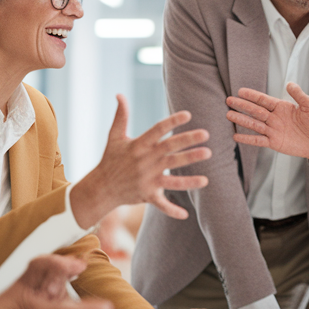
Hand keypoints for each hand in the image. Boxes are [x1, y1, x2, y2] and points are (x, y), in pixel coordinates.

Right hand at [71, 94, 211, 222]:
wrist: (100, 187)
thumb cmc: (110, 159)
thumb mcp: (114, 137)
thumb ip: (121, 116)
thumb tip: (119, 94)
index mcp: (139, 145)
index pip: (158, 130)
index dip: (172, 122)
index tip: (188, 114)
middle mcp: (145, 162)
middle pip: (170, 151)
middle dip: (188, 143)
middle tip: (206, 136)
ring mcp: (147, 180)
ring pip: (172, 179)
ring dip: (189, 178)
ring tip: (207, 174)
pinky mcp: (147, 195)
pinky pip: (160, 204)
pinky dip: (171, 210)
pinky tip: (185, 214)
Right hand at [226, 83, 308, 159]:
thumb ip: (300, 96)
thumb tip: (289, 83)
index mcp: (281, 107)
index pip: (264, 100)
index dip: (252, 95)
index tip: (241, 91)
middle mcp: (274, 118)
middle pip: (255, 111)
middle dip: (242, 105)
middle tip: (229, 100)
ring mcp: (273, 130)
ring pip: (254, 124)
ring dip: (241, 120)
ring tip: (228, 115)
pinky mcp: (274, 143)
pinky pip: (258, 140)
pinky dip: (247, 139)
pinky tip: (236, 135)